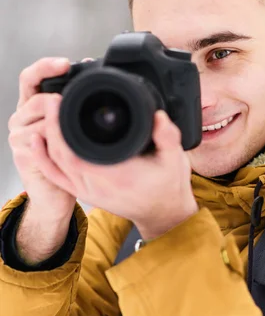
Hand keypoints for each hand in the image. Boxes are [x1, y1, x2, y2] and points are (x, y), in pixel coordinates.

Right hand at [8, 57, 76, 219]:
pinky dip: (57, 143)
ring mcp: (19, 136)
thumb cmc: (68, 158)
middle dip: (59, 101)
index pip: (31, 76)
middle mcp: (22, 118)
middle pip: (38, 98)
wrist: (56, 194)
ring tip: (75, 137)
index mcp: (31, 105)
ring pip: (43, 121)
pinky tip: (67, 144)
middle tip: (75, 107)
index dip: (46, 67)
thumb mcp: (72, 124)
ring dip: (62, 127)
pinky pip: (42, 143)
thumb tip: (92, 72)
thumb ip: (74, 102)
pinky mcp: (23, 154)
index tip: (65, 64)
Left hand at [31, 94, 197, 238]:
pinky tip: (38, 142)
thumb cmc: (168, 188)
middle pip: (61, 155)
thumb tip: (158, 116)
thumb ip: (168, 136)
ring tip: (46, 114)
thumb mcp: (175, 160)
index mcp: (117, 176)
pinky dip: (44, 160)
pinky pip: (58, 177)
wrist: (164, 214)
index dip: (61, 128)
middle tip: (52, 101)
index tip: (60, 103)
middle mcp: (98, 186)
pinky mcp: (85, 193)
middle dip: (52, 126)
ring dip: (46, 140)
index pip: (77, 152)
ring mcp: (88, 191)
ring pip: (56, 164)